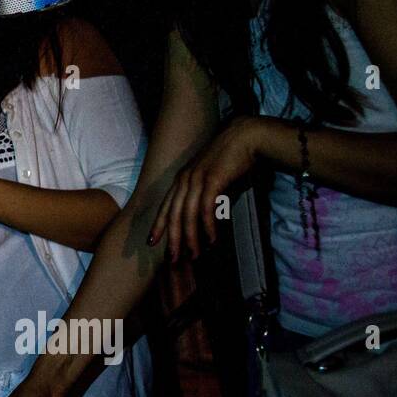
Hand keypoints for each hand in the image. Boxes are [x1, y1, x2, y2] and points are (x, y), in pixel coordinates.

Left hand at [148, 116, 265, 262]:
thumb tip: (208, 220)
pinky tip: (212, 239)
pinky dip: (208, 225)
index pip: (166, 206)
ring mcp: (197, 178)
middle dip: (172, 238)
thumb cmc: (231, 161)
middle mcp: (185, 179)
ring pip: (189, 214)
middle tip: (173, 258)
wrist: (245, 137)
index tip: (151, 242)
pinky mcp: (212, 179)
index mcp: (182, 179)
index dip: (159, 225)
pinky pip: (206, 208)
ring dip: (191, 237)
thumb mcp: (213, 180)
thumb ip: (207, 198)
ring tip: (194, 254)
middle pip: (174, 214)